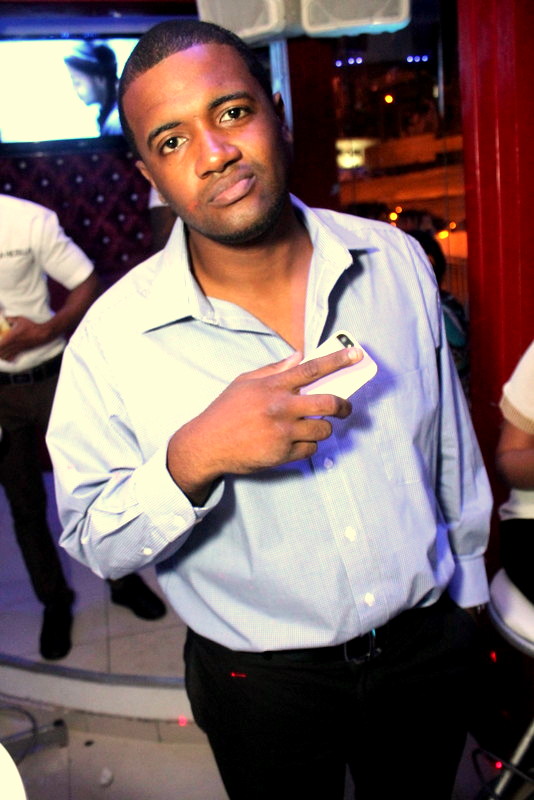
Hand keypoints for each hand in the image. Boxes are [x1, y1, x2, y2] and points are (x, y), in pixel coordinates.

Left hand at [0, 316, 48, 360]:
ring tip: (0, 353)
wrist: (42, 333)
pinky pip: (13, 356)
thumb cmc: (31, 325)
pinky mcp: (22, 350)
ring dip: (2, 355)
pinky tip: (6, 357)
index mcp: (12, 337)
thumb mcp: (20, 319)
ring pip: (7, 356)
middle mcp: (14, 344)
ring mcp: (18, 348)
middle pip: (2, 352)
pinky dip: (8, 358)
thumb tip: (4, 317)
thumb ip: (10, 319)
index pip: (0, 344)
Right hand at [167, 346, 361, 502]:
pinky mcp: (282, 454)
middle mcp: (281, 407)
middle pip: (329, 402)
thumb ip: (273, 369)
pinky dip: (309, 445)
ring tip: (313, 427)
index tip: (355, 354)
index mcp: (273, 386)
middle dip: (344, 405)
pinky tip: (297, 442)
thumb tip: (298, 356)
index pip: (312, 369)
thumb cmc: (225, 411)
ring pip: (323, 429)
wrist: (207, 444)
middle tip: (346, 408)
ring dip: (324, 428)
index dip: (338, 360)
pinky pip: (311, 449)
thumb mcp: (245, 382)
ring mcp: (283, 432)